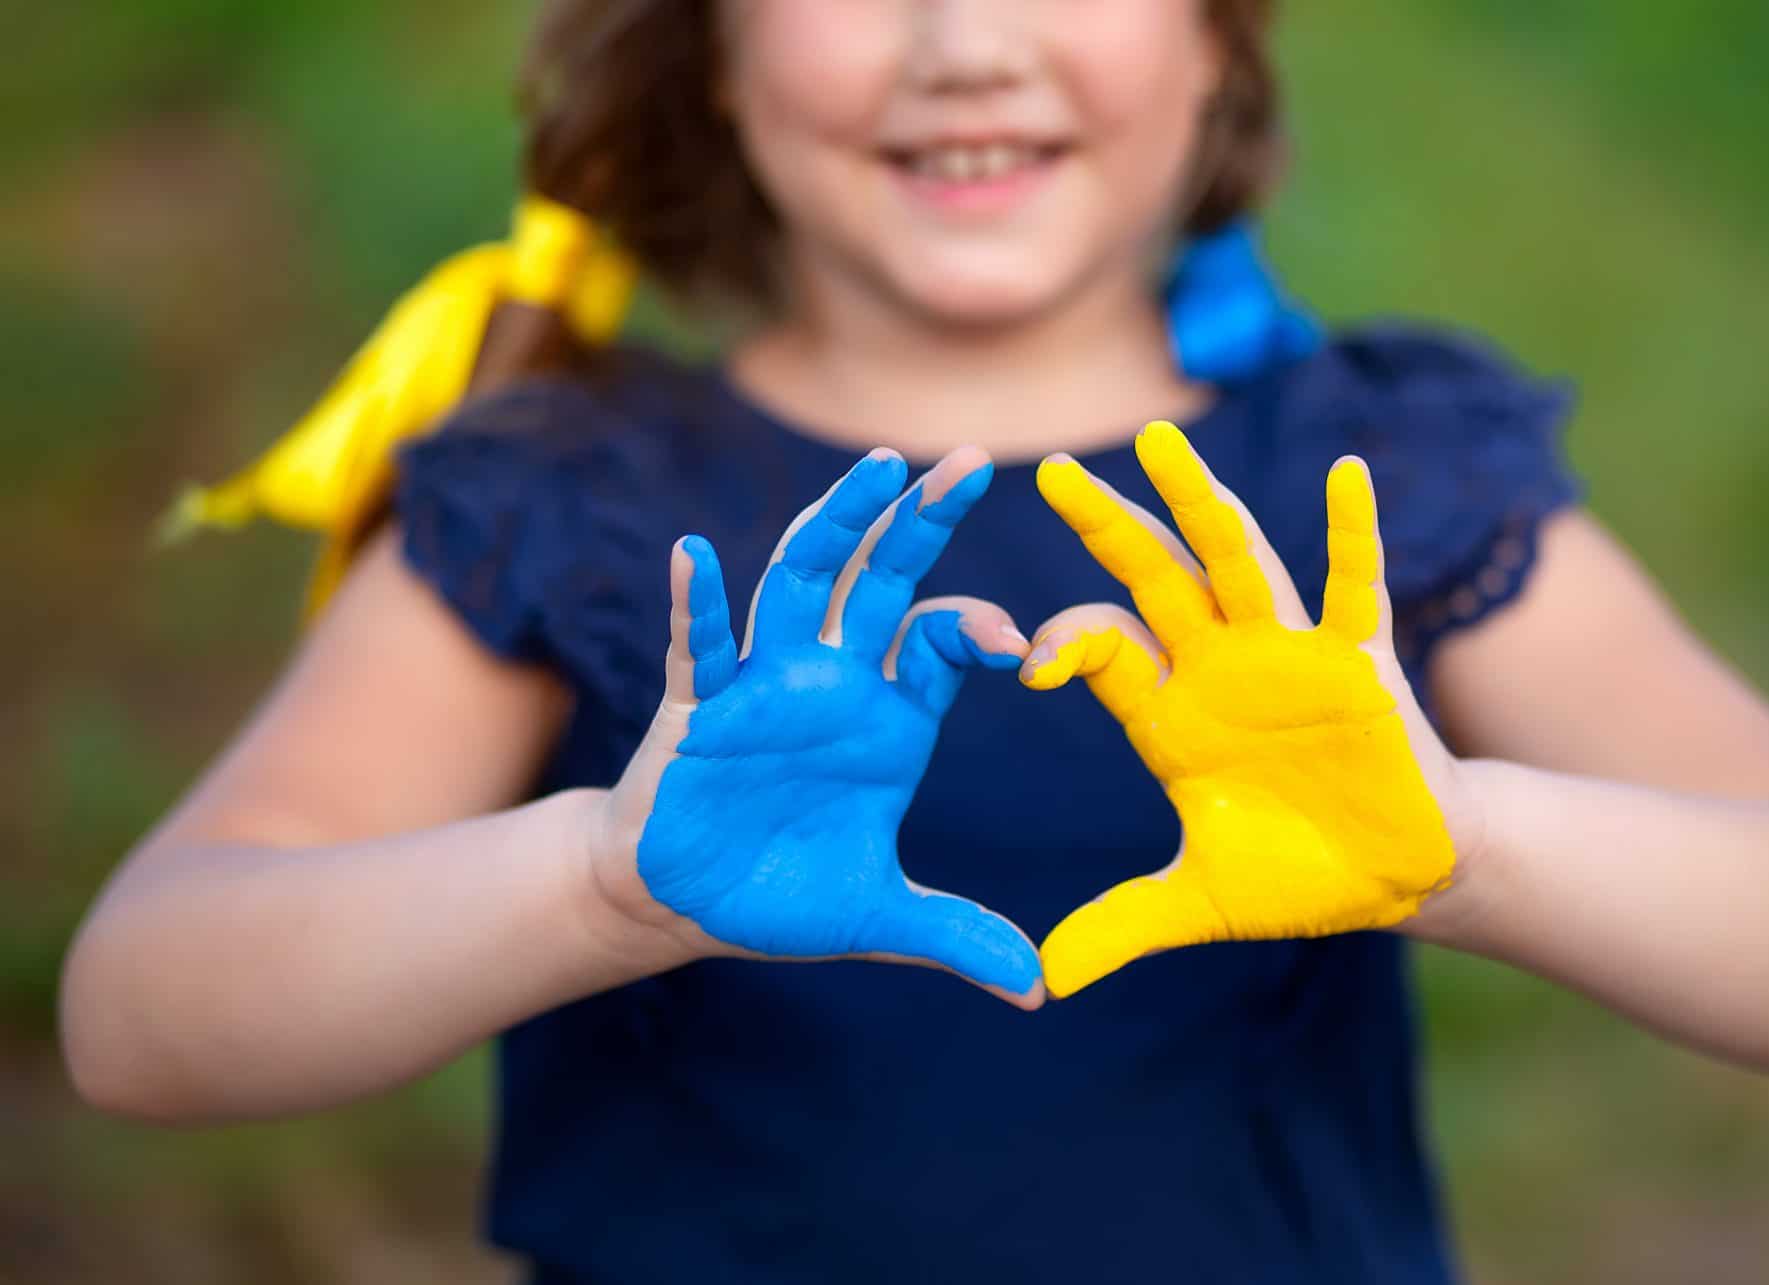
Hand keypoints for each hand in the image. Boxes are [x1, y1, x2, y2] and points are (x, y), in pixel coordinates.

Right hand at [594, 447, 1044, 1007]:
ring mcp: (765, 684)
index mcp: (888, 718)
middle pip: (882, 580)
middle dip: (924, 521)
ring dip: (837, 526)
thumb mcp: (879, 916)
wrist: (681, 905)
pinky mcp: (699, 709)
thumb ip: (955, 937)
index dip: (980, 628)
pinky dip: (697, 604)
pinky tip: (694, 555)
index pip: (942, 640)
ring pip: (802, 583)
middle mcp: (833, 681)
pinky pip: (700, 648)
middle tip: (974, 461)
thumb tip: (1038, 989)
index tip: (1017, 645)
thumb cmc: (780, 892)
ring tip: (877, 469)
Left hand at [1021, 422, 1472, 997]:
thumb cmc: (1300, 876)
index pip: (1101, 651)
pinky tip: (1346, 472)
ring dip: (1202, 505)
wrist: (1399, 878)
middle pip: (1152, 580)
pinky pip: (1355, 588)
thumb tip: (1042, 982)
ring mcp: (1288, 656)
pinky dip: (1352, 532)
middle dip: (1104, 529)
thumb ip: (1122, 925)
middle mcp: (1219, 669)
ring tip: (1164, 443)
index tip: (1030, 663)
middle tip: (1049, 472)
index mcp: (1170, 714)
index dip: (1064, 644)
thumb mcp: (1199, 902)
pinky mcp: (1360, 663)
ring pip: (1237, 564)